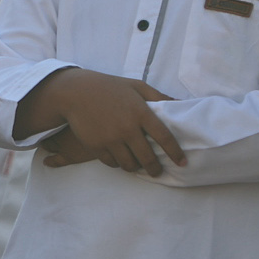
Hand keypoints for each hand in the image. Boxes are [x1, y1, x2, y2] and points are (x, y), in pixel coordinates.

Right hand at [18, 67, 185, 175]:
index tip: (182, 162)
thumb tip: (180, 103)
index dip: (175, 152)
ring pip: (128, 164)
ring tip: (137, 166)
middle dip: (155, 169)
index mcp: (141, 113)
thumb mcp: (136, 86)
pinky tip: (120, 159)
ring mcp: (110, 139)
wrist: (76, 92)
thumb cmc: (109, 87)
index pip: (164, 138)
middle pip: (147, 158)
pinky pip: (111, 163)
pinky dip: (118, 163)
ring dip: (135, 167)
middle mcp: (127, 128)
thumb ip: (158, 96)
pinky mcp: (96, 146)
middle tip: (158, 172)